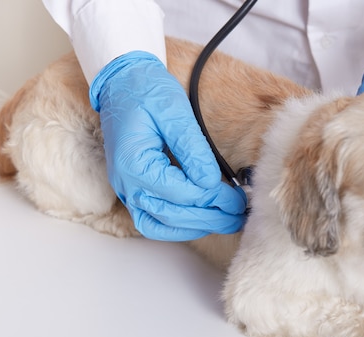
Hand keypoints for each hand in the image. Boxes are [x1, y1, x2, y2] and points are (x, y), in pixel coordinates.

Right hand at [89, 51, 246, 240]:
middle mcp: (126, 183)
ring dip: (195, 227)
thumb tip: (210, 182)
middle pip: (172, 215)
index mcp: (133, 163)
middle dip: (210, 218)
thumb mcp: (174, 111)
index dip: (213, 198)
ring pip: (161, 225)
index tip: (240, 198)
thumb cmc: (147, 91)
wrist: (122, 82)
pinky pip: (152, 220)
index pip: (180, 192)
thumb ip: (192, 148)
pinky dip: (176, 226)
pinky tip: (201, 222)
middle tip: (240, 216)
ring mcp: (126, 189)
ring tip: (227, 222)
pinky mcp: (133, 190)